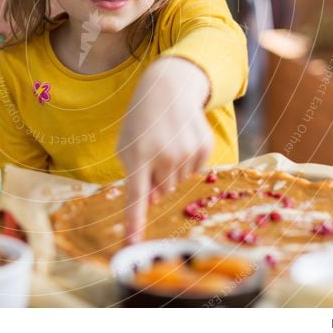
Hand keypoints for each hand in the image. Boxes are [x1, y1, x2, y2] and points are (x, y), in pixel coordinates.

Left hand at [117, 57, 213, 243]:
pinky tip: (182, 140)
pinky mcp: (205, 148)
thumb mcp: (127, 145)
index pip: (136, 197)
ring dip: (171, 170)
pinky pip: (194, 171)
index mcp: (137, 155)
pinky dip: (187, 162)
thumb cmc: (141, 122)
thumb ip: (134, 177)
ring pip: (177, 183)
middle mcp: (163, 155)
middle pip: (161, 191)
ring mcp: (186, 152)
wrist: (168, 87)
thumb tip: (154, 202)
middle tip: (153, 152)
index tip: (133, 244)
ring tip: (167, 142)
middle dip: (155, 179)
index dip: (135, 222)